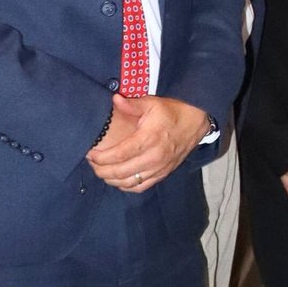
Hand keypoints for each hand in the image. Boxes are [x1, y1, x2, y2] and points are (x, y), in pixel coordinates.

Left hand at [86, 94, 212, 192]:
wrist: (196, 122)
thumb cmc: (172, 112)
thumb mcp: (152, 103)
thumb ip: (132, 104)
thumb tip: (114, 99)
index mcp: (149, 139)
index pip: (119, 155)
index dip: (101, 158)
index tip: (90, 154)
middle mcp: (154, 157)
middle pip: (120, 172)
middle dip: (101, 170)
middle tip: (92, 163)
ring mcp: (159, 168)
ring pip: (128, 183)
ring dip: (111, 179)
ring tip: (102, 171)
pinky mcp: (163, 174)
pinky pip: (140, 187)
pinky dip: (126, 186)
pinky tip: (118, 179)